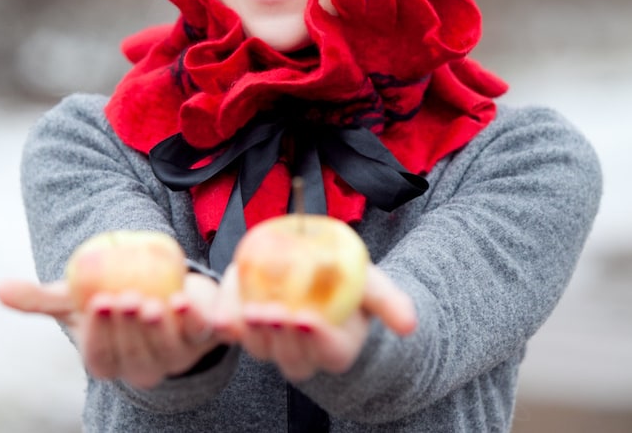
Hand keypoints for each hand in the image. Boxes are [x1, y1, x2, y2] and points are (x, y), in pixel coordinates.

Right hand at [0, 273, 220, 388]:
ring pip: (167, 351)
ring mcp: (175, 354)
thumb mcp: (77, 297)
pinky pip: (201, 334)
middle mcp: (143, 366)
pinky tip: (184, 299)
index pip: (100, 358)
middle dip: (129, 330)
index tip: (96, 303)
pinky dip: (194, 319)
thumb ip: (42, 298)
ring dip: (158, 328)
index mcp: (110, 361)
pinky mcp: (203, 337)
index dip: (99, 335)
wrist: (160, 286)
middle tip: (124, 297)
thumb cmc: (112, 296)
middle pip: (134, 357)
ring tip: (150, 300)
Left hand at [213, 264, 415, 381]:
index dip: (320, 340)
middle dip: (282, 337)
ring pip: (260, 349)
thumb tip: (409, 325)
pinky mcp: (244, 326)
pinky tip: (222, 310)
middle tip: (274, 312)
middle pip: (292, 357)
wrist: (314, 273)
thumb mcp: (370, 284)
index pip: (331, 353)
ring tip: (251, 308)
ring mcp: (271, 343)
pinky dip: (225, 321)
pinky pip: (232, 331)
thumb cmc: (347, 284)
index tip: (309, 318)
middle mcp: (303, 353)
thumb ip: (388, 301)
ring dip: (253, 333)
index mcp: (337, 347)